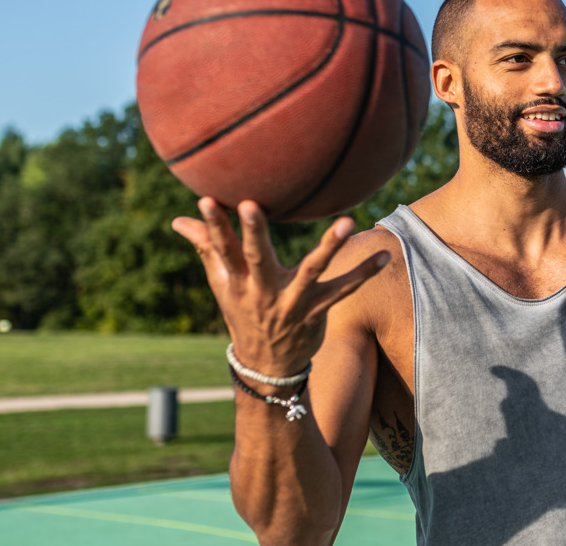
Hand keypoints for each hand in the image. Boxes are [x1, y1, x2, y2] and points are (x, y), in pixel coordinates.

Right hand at [172, 197, 388, 377]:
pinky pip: (344, 289)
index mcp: (235, 282)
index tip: (207, 200)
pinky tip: (386, 254)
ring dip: (330, 246)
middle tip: (252, 205)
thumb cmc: (243, 312)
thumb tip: (179, 219)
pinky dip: (365, 272)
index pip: (219, 249)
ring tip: (348, 222)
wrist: (267, 365)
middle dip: (254, 232)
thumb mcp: (222, 284)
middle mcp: (261, 291)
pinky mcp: (317, 310)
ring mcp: (291, 302)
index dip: (213, 226)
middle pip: (256, 257)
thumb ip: (207, 247)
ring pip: (311, 270)